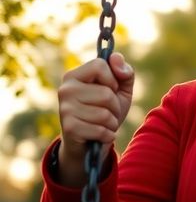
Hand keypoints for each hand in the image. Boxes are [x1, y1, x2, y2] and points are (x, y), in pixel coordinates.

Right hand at [56, 53, 134, 185]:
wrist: (92, 142)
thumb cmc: (107, 110)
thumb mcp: (121, 89)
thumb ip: (124, 71)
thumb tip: (115, 59)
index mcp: (74, 75)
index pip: (100, 64)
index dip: (113, 79)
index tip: (110, 89)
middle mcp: (65, 89)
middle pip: (106, 93)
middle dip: (115, 106)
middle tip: (107, 112)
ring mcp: (64, 109)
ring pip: (105, 113)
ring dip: (112, 122)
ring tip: (103, 123)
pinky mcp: (69, 128)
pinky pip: (102, 130)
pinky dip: (108, 134)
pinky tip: (100, 134)